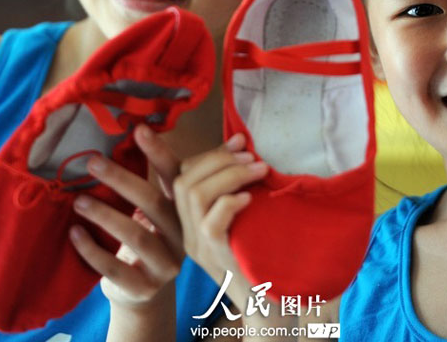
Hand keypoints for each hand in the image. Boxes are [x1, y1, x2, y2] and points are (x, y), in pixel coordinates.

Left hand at [68, 124, 183, 308]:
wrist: (143, 294)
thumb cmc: (144, 239)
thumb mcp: (152, 212)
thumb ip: (147, 183)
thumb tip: (126, 135)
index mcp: (185, 210)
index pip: (176, 177)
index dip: (159, 153)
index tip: (139, 130)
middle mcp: (183, 235)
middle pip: (154, 203)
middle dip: (122, 180)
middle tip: (92, 162)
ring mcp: (166, 264)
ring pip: (136, 236)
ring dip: (104, 215)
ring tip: (78, 200)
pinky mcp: (145, 288)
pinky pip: (116, 269)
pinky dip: (92, 250)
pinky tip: (74, 233)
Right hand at [173, 132, 268, 307]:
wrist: (267, 307)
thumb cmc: (261, 257)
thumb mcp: (245, 218)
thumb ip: (238, 187)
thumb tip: (244, 144)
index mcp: (190, 223)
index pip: (179, 176)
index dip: (205, 152)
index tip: (238, 138)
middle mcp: (187, 234)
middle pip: (184, 181)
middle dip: (218, 158)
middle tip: (251, 154)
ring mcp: (198, 246)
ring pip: (194, 195)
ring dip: (228, 174)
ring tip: (258, 169)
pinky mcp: (215, 256)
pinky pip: (211, 222)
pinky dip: (230, 202)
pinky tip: (251, 198)